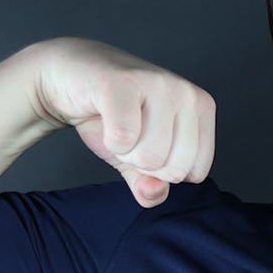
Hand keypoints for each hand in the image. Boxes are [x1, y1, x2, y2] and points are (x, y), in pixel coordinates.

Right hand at [31, 37, 216, 207]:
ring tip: (116, 123)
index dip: (161, 170)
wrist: (71, 78)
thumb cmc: (112, 116)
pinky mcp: (123, 82)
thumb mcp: (138, 157)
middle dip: (142, 162)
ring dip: (123, 151)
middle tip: (128, 133)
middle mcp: (187, 93)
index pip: (194, 173)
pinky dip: (108, 139)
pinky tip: (103, 116)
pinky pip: (124, 138)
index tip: (146, 142)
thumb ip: (150, 184)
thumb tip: (154, 195)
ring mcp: (158, 84)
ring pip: (149, 157)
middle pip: (173, 169)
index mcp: (202, 108)